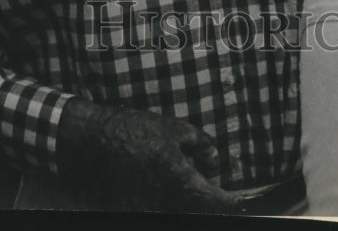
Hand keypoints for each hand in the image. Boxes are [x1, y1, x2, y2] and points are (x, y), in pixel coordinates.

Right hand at [56, 98, 244, 212]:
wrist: (98, 138)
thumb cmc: (137, 130)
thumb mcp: (175, 128)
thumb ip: (201, 144)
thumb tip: (214, 160)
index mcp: (181, 180)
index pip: (215, 201)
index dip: (231, 201)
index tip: (239, 199)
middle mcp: (169, 200)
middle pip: (199, 209)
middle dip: (209, 199)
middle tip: (211, 186)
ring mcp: (152, 208)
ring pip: (181, 210)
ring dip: (190, 199)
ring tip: (184, 178)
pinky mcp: (136, 209)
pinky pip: (162, 208)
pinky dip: (170, 200)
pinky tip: (165, 183)